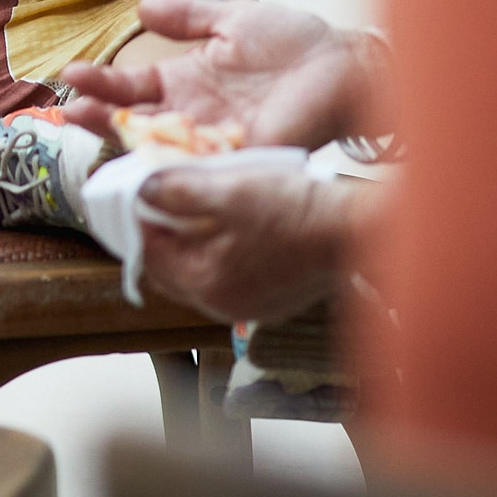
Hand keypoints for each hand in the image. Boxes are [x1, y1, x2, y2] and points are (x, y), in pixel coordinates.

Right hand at [62, 0, 373, 148]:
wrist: (345, 64)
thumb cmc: (295, 41)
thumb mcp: (233, 21)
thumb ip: (189, 18)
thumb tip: (142, 10)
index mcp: (186, 82)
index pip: (132, 87)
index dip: (102, 83)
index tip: (71, 76)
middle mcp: (193, 116)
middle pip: (135, 122)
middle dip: (100, 118)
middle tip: (71, 113)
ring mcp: (215, 140)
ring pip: (160, 148)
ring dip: (126, 144)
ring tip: (97, 137)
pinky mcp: (243, 156)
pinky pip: (203, 167)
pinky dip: (175, 167)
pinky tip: (146, 163)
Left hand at [132, 163, 359, 323]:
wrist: (358, 229)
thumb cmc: (298, 211)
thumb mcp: (230, 190)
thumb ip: (179, 191)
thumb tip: (142, 191)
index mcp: (206, 284)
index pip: (150, 255)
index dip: (139, 220)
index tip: (137, 192)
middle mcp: (223, 305)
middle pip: (172, 267)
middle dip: (163, 232)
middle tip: (163, 196)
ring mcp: (249, 305)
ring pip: (200, 270)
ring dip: (192, 240)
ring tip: (197, 203)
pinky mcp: (271, 298)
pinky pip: (229, 274)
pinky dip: (221, 249)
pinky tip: (232, 222)